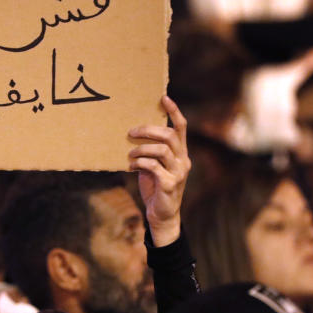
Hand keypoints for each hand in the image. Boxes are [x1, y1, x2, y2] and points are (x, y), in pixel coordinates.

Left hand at [128, 96, 190, 246]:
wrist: (162, 215)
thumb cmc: (155, 187)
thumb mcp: (153, 166)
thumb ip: (150, 152)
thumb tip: (133, 134)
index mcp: (181, 153)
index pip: (181, 127)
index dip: (174, 111)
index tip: (163, 97)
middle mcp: (183, 160)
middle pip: (170, 135)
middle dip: (148, 130)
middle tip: (131, 132)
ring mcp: (178, 173)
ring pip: (162, 150)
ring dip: (142, 149)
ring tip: (130, 153)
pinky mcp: (169, 185)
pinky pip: (154, 167)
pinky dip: (140, 163)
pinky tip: (131, 166)